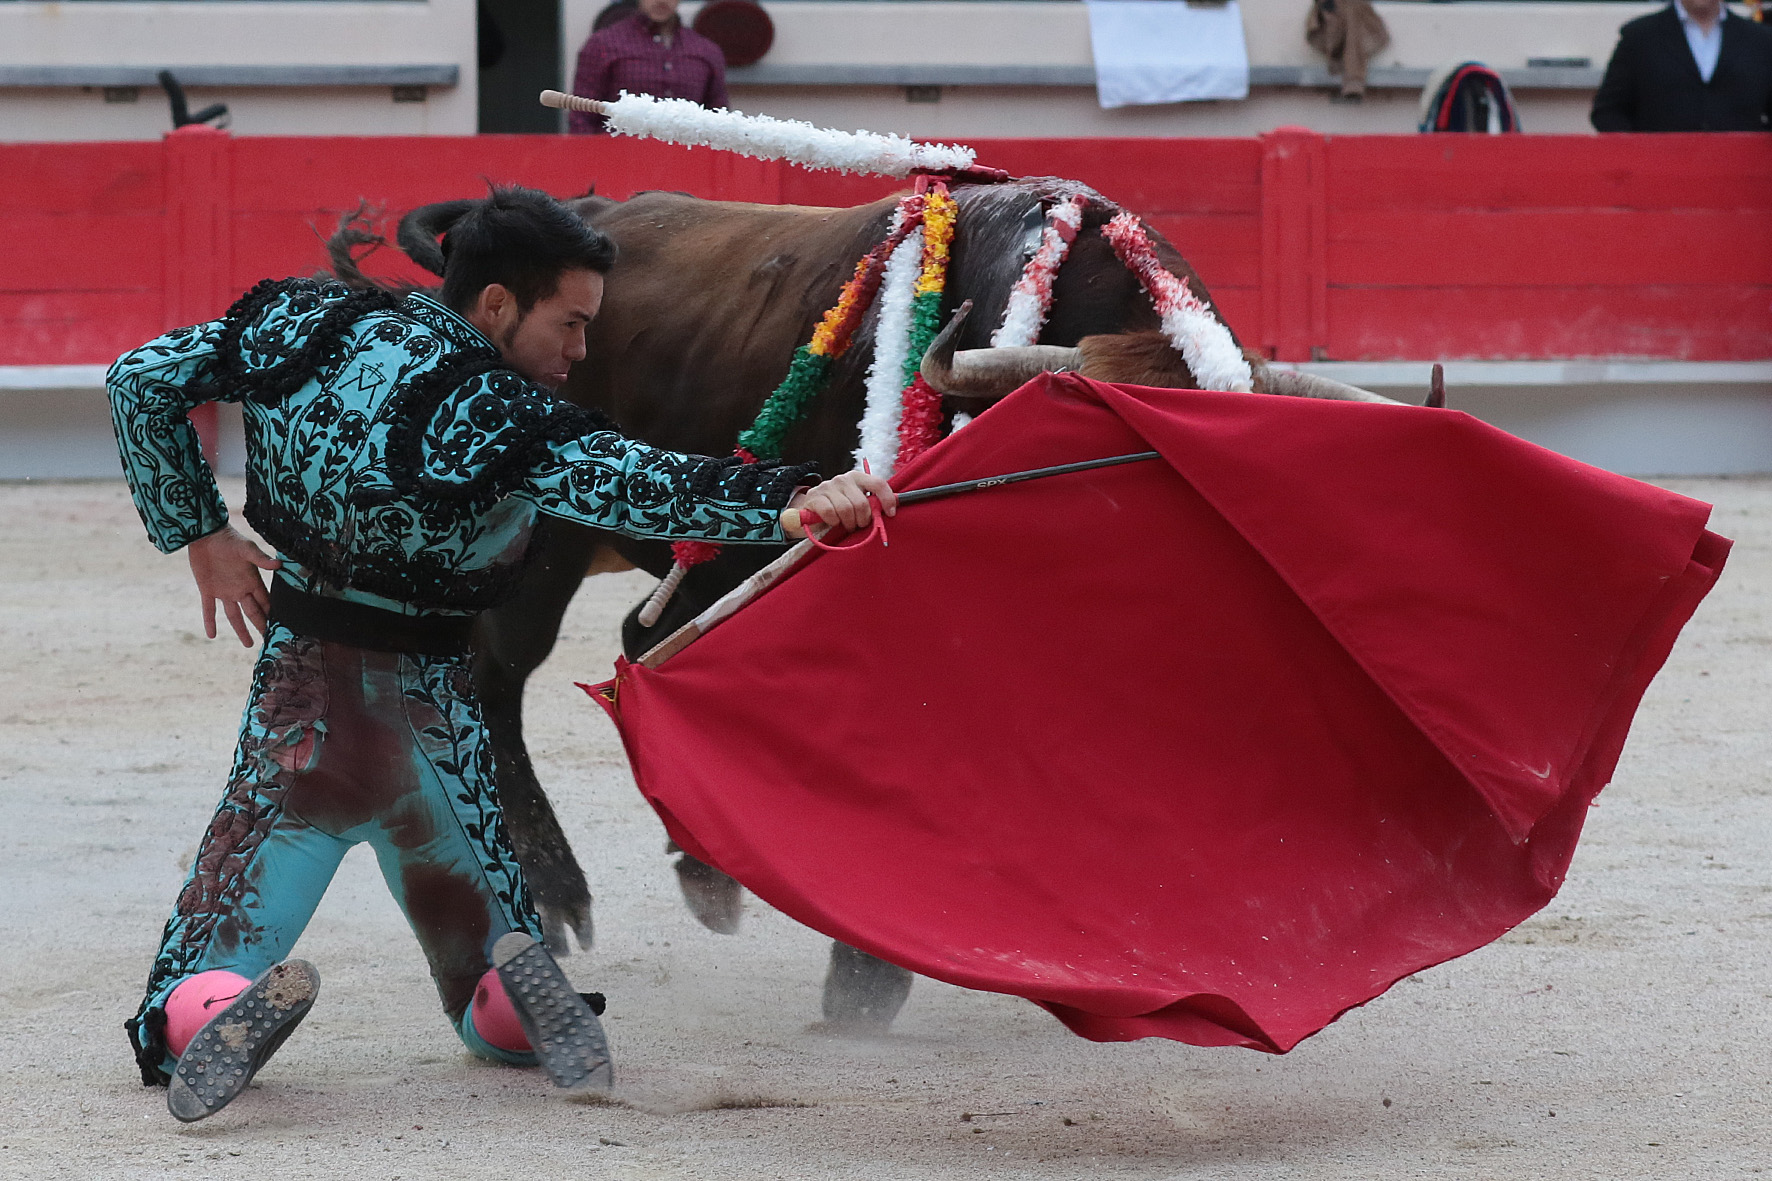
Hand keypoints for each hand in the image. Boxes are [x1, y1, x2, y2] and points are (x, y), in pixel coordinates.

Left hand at [185, 525, 280, 646]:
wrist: (204, 533)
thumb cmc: (228, 538)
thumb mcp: (246, 548)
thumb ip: (261, 559)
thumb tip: (279, 565)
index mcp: (252, 581)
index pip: (266, 602)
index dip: (273, 614)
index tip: (280, 628)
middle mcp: (240, 589)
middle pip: (253, 612)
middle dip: (261, 625)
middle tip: (268, 639)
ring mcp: (224, 591)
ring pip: (234, 615)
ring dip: (241, 629)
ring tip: (248, 644)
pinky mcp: (207, 589)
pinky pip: (209, 609)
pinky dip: (210, 621)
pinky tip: (211, 635)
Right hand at [783, 469, 897, 537]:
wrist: (811, 509)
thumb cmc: (839, 508)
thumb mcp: (856, 502)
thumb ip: (871, 503)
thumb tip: (891, 511)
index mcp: (857, 477)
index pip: (878, 483)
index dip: (887, 499)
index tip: (891, 513)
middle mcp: (843, 479)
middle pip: (861, 503)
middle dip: (862, 520)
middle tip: (858, 524)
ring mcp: (828, 486)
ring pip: (846, 510)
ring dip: (848, 523)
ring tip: (845, 525)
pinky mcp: (814, 497)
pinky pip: (830, 513)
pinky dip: (833, 522)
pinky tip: (833, 522)